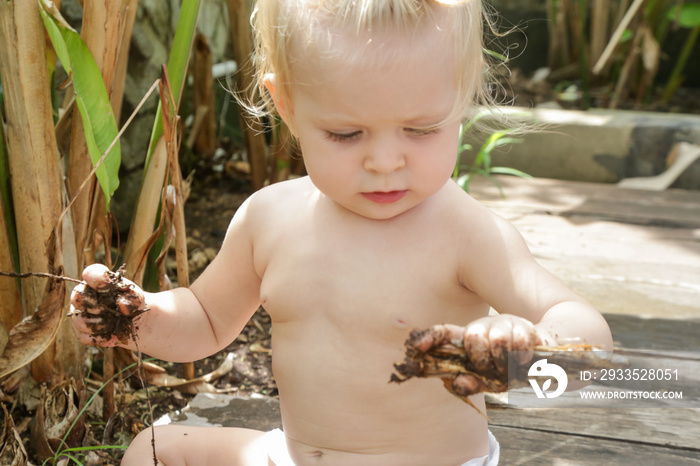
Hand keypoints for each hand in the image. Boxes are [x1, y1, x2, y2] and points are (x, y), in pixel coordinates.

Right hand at [69, 264, 146, 346]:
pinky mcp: (82, 332)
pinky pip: (85, 337)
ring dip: (100, 324)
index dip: (97, 279)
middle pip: (77, 297)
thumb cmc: (132, 303)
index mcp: (98, 280)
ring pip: (80, 321)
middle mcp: (84, 295)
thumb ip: (131, 299)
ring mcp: (80, 314)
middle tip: (108, 309)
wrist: (134, 321)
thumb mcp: (136, 298)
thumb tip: (121, 306)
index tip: (108, 286)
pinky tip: (111, 334)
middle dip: (94, 306)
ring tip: (114, 323)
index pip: (91, 273)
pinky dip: (101, 337)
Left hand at [410, 315, 544, 395]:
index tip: (417, 346)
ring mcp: (505, 326)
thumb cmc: (510, 369)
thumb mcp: (487, 380)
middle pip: (473, 338)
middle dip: (481, 358)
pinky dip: (522, 358)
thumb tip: (457, 383)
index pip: (444, 332)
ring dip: (505, 361)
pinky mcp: (527, 329)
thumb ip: (470, 383)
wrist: (549, 358)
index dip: (430, 337)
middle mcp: (485, 328)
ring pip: (498, 340)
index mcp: (470, 339)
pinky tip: (524, 362)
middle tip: (490, 368)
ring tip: (510, 367)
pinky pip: (521, 343)